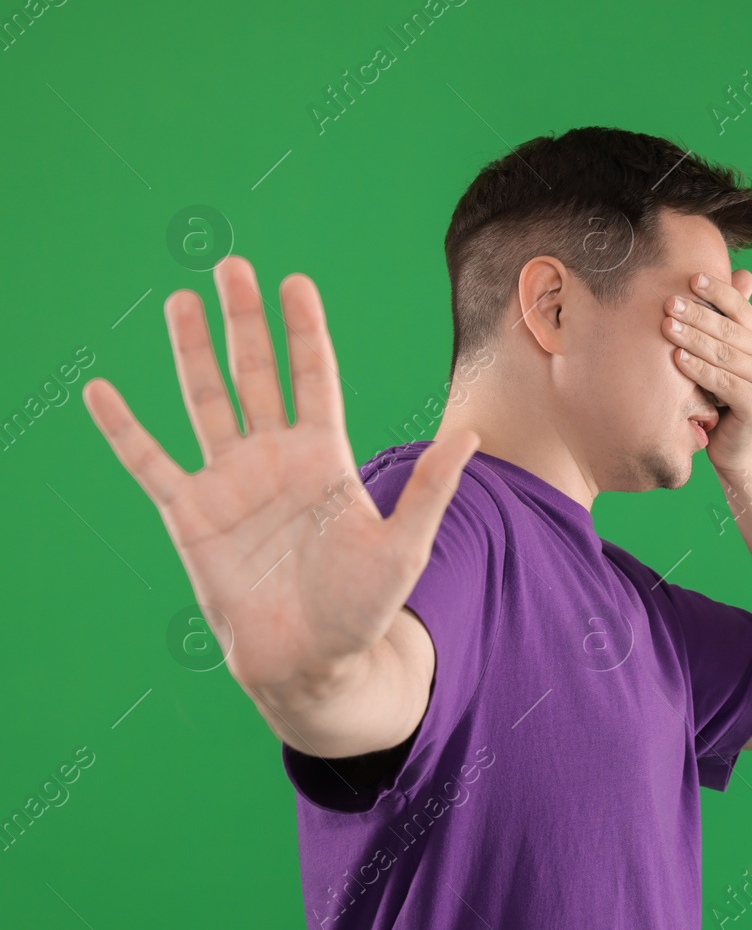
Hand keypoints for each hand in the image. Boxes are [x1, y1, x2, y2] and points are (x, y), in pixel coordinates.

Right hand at [83, 255, 479, 698]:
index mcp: (325, 456)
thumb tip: (472, 434)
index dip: (304, 330)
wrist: (312, 663)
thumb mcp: (404, 545)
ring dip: (192, 352)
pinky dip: (124, 428)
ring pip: (205, 401)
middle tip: (233, 267)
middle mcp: (275, 458)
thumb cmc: (363, 608)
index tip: (295, 282)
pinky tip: (102, 390)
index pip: (314, 376)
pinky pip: (149, 463)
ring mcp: (229, 482)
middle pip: (257, 374)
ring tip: (181, 300)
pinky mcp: (189, 515)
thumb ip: (429, 487)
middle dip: (245, 321)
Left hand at [662, 268, 751, 473]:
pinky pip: (724, 383)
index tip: (691, 278)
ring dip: (694, 339)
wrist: (732, 445)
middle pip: (729, 330)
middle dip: (697, 314)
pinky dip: (700, 370)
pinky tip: (678, 358)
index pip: (740, 307)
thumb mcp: (717, 355)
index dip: (718, 291)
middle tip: (669, 303)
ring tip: (667, 327)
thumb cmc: (718, 395)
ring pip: (725, 355)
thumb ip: (721, 321)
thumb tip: (734, 276)